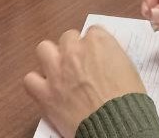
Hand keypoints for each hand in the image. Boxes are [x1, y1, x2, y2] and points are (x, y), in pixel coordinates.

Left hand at [23, 26, 146, 137]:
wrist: (115, 125)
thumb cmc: (128, 100)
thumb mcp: (129, 69)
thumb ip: (112, 57)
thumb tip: (105, 59)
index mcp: (98, 42)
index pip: (93, 32)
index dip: (95, 46)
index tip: (97, 56)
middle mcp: (74, 51)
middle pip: (68, 37)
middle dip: (73, 49)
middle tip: (79, 64)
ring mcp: (57, 70)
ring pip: (43, 49)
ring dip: (51, 58)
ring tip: (58, 70)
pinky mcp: (45, 92)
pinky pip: (30, 79)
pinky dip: (37, 83)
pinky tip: (46, 89)